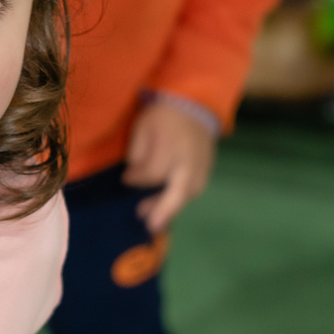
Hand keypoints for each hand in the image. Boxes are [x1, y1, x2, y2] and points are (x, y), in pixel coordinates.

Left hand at [122, 100, 216, 233]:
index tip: (126, 178)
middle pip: (179, 191)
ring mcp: (202, 167)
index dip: (136, 179)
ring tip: (154, 221)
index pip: (153, 173)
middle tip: (150, 226)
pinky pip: (194, 190)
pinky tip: (167, 208)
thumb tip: (132, 179)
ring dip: (171, 209)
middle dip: (163, 210)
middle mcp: (190, 161)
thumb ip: (137, 154)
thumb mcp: (142, 128)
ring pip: (188, 194)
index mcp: (172, 146)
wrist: (194, 106)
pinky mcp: (208, 170)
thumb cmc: (162, 116)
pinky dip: (180, 201)